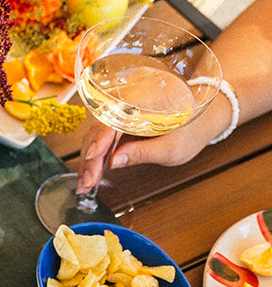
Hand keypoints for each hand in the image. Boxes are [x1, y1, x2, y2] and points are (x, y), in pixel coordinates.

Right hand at [75, 117, 217, 194]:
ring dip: (87, 161)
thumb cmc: (191, 131)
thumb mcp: (172, 148)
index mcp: (144, 103)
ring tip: (84, 184)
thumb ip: (143, 152)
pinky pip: (100, 139)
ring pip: (95, 136)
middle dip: (90, 157)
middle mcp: (127, 105)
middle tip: (86, 182)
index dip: (100, 139)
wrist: (202, 120)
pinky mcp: (117, 125)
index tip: (93, 158)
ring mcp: (119, 115)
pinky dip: (93, 158)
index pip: (113, 120)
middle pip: (99, 129)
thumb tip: (115, 161)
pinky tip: (88, 175)